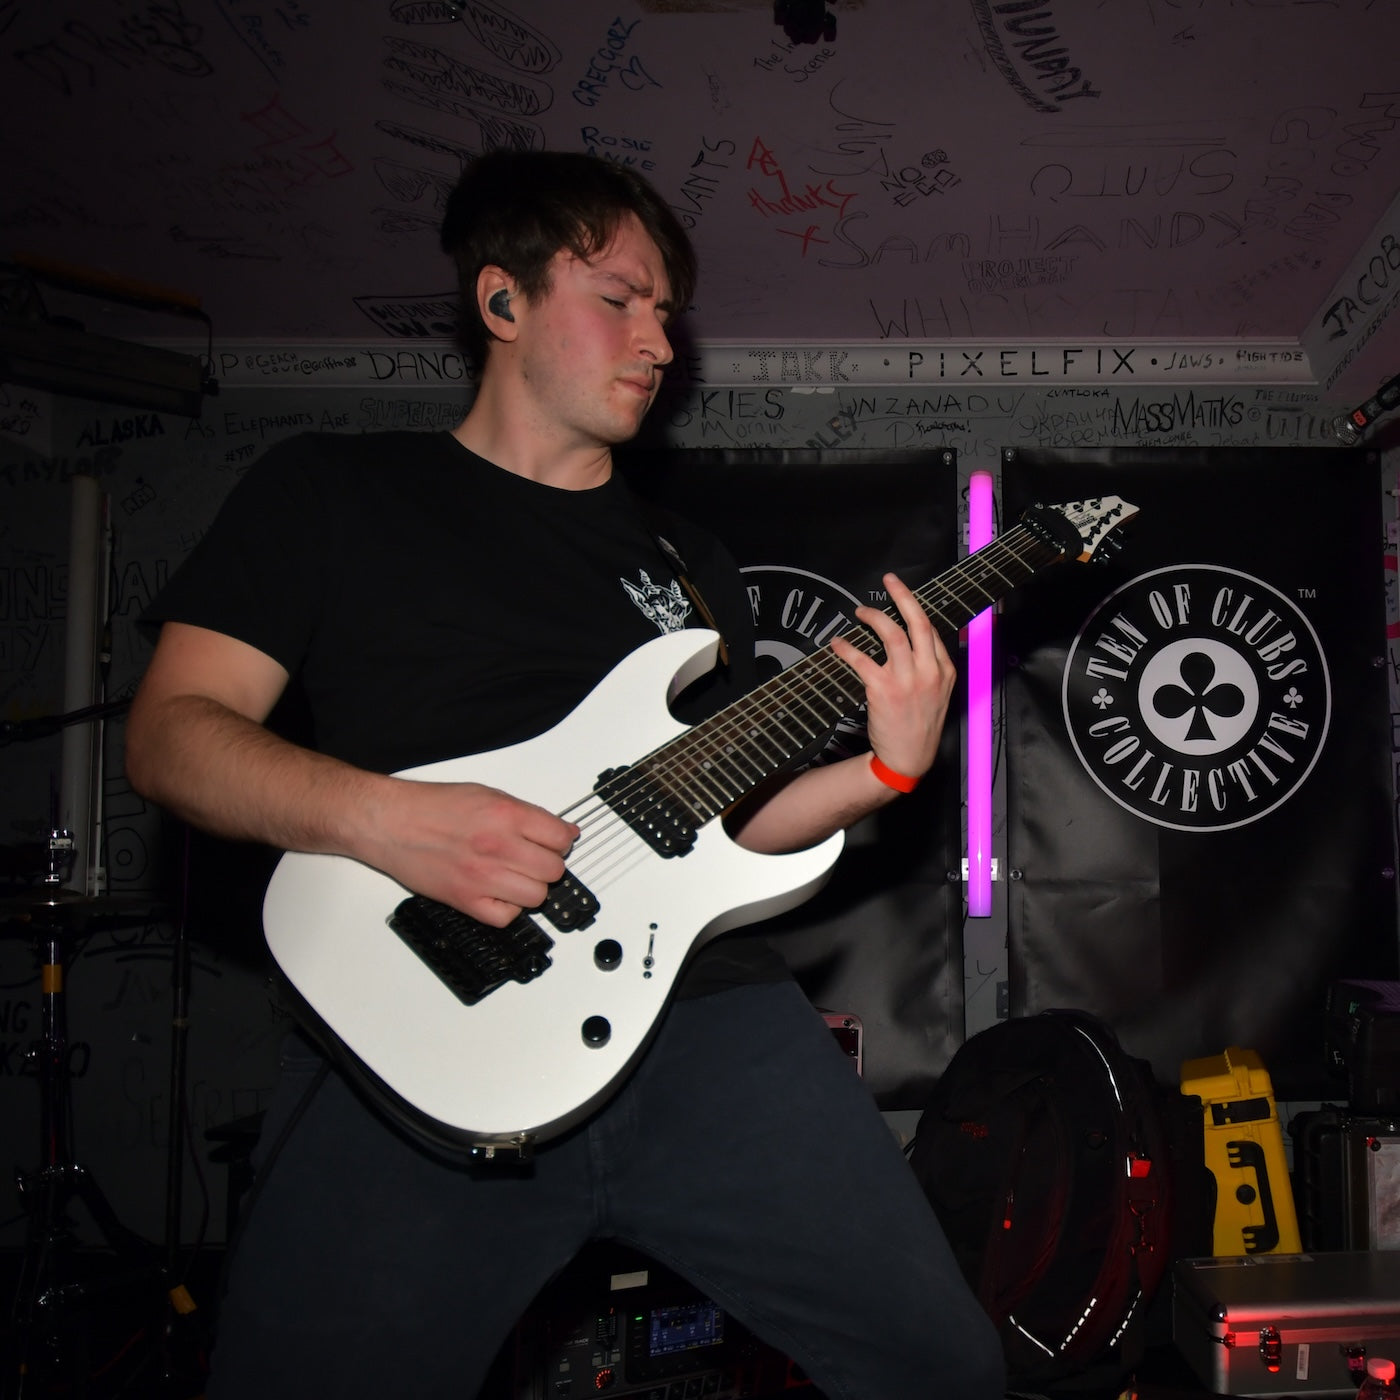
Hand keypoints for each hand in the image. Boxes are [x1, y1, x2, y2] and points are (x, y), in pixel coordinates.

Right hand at [365, 779, 578, 927]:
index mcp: (507, 815)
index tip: (556, 842)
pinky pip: (507, 917)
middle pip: (554, 870)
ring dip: (531, 887)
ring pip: (537, 897)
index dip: (562, 840)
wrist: (391, 823)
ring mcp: (483, 877)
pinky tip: (499, 892)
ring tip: (515, 875)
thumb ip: (527, 814)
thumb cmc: (432, 807)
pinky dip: (508, 908)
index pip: (561, 838)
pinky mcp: (466, 901)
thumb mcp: (487, 794)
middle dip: (549, 864)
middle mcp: (499, 847)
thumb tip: (560, 831)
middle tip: (534, 858)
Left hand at [831, 572, 956, 781]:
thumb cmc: (920, 725)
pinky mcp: (883, 690)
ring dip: (873, 618)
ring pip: (891, 634)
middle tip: (889, 579)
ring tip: (859, 611)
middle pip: (917, 621)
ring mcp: (907, 680)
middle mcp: (930, 671)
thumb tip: (914, 643)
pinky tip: (837, 643)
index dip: (914, 609)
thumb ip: (931, 668)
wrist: (909, 758)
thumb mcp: (939, 694)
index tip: (901, 596)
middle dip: (903, 595)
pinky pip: (862, 660)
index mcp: (946, 670)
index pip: (931, 630)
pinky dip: (847, 648)